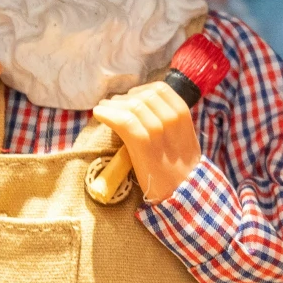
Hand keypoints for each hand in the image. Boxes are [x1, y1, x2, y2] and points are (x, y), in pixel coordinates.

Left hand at [92, 82, 201, 203]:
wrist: (184, 193)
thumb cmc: (180, 168)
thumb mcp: (182, 137)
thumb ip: (168, 121)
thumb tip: (141, 107)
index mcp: (183, 114)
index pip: (159, 89)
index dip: (140, 90)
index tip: (129, 98)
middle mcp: (172, 118)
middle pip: (142, 96)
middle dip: (124, 99)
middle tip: (112, 104)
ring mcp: (159, 131)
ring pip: (131, 107)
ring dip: (112, 106)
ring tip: (103, 109)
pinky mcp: (144, 145)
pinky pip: (123, 121)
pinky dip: (107, 115)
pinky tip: (99, 114)